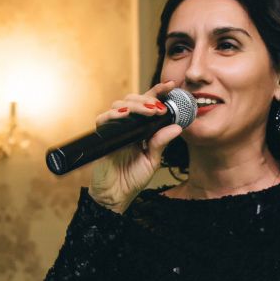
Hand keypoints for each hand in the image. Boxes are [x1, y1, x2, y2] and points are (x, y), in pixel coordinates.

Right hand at [87, 80, 184, 212]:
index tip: (171, 85)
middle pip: (133, 100)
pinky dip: (114, 114)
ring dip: (135, 105)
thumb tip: (177, 127)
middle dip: (147, 99)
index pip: (148, 104)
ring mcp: (114, 129)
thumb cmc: (132, 179)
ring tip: (150, 112)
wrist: (115, 195)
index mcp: (140, 129)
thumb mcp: (152, 160)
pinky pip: (104, 118)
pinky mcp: (102, 136)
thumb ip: (161, 142)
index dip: (158, 92)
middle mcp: (127, 126)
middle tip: (159, 107)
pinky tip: (126, 115)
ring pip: (120, 104)